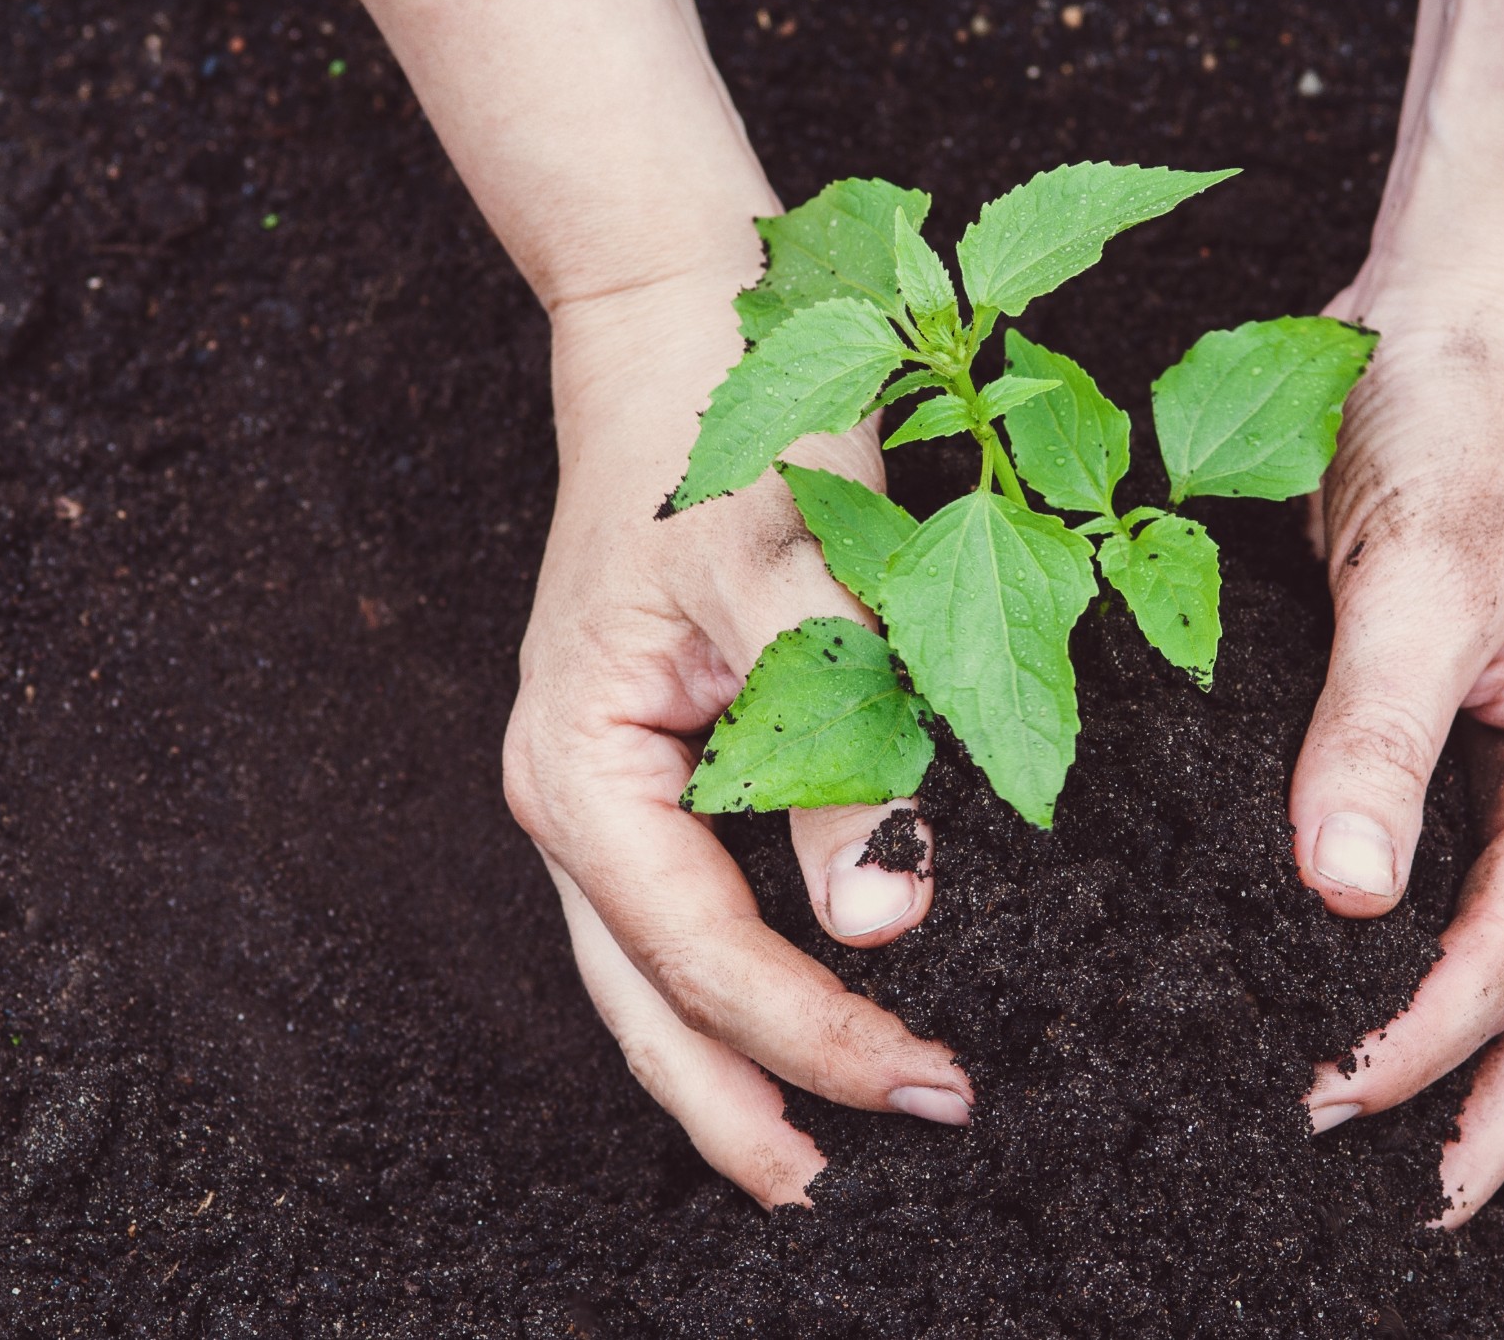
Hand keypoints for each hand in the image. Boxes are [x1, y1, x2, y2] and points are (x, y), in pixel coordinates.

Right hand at [500, 275, 972, 1207]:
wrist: (681, 317)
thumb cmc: (733, 428)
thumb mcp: (799, 582)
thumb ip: (845, 750)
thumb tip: (887, 924)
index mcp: (580, 764)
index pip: (702, 950)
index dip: (815, 1036)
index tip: (931, 1086)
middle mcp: (572, 791)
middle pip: (643, 1000)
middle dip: (743, 1100)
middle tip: (845, 1187)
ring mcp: (602, 779)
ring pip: (648, 971)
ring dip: (727, 1064)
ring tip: (812, 1153)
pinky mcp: (648, 757)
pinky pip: (677, 908)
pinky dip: (731, 982)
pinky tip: (792, 1021)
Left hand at [1290, 262, 1503, 1225]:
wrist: (1477, 306)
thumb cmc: (1481, 416)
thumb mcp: (1427, 572)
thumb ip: (1377, 734)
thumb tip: (1342, 897)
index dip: (1425, 1037)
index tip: (1329, 1100)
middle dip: (1483, 1097)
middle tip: (1407, 1203)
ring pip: (1501, 940)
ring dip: (1456, 1040)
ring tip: (1389, 1138)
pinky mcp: (1449, 723)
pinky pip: (1442, 864)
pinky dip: (1407, 939)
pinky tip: (1341, 973)